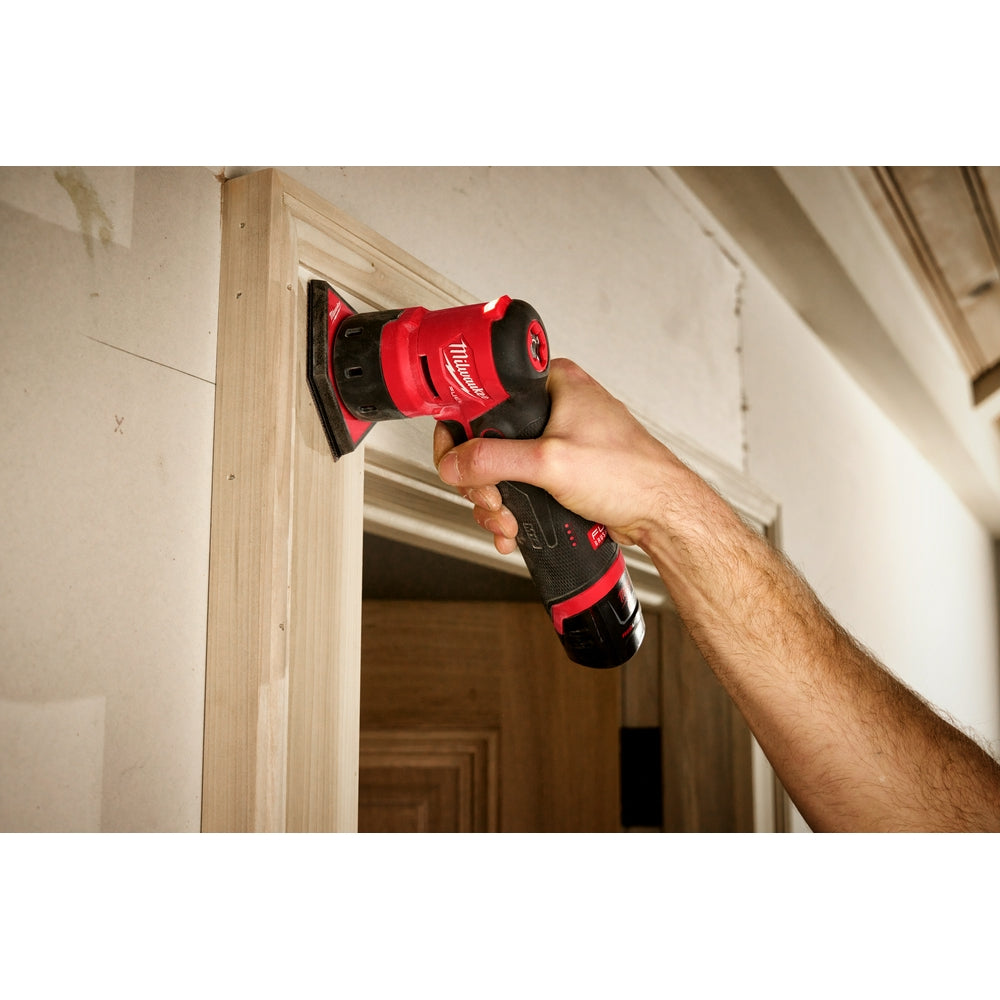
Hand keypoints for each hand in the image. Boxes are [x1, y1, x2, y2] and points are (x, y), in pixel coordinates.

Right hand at [432, 357, 682, 554]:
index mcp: (553, 384)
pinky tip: (515, 528)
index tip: (458, 460)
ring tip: (508, 520)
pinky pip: (522, 487)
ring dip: (496, 502)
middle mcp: (555, 406)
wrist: (662, 513)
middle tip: (491, 499)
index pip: (485, 397)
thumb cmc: (630, 475)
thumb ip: (493, 460)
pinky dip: (513, 510)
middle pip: (488, 441)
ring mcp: (557, 441)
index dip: (463, 432)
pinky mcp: (561, 471)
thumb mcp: (551, 462)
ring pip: (502, 469)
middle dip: (483, 481)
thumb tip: (455, 461)